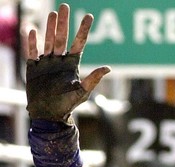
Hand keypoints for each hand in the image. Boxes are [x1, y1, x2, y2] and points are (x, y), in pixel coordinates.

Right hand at [26, 3, 109, 120]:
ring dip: (50, 28)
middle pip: (62, 38)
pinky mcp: (34, 68)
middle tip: (65, 7)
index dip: (83, 30)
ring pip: (48, 41)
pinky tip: (33, 30)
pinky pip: (32, 52)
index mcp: (72, 64)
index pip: (79, 43)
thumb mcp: (82, 91)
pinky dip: (32, 42)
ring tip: (52, 14)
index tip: (88, 16)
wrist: (49, 114)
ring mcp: (47, 63)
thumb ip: (93, 78)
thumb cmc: (68, 104)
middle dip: (64, 23)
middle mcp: (60, 61)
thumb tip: (108, 68)